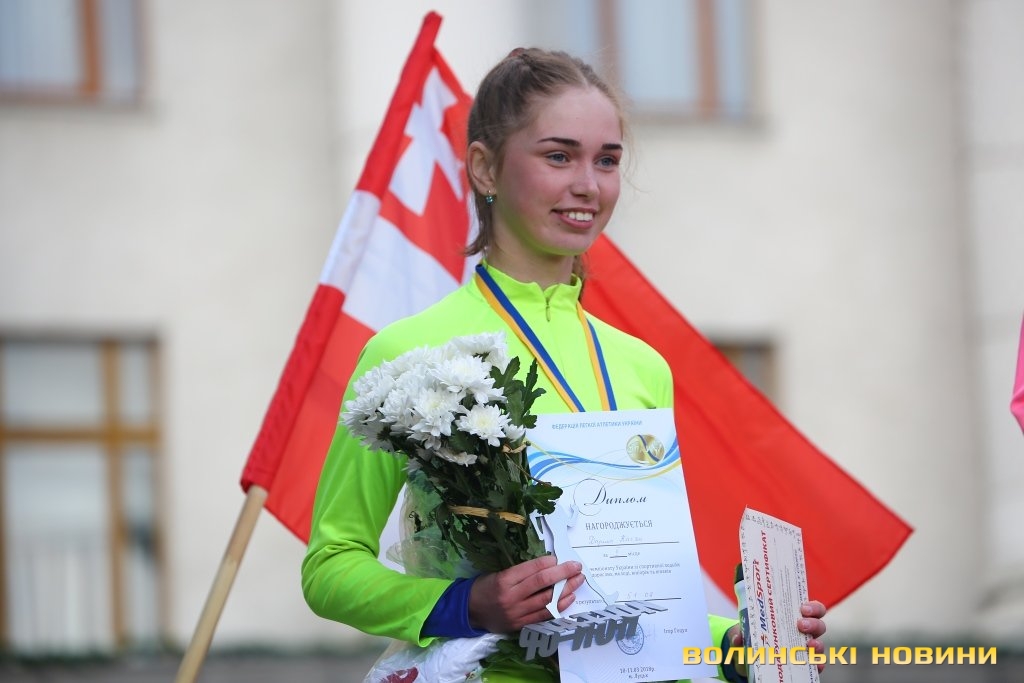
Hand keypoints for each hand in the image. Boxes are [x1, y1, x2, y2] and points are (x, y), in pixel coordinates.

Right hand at [468, 555, 584, 632]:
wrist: (469, 612)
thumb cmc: (484, 587)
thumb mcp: (497, 573)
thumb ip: (520, 572)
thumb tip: (546, 565)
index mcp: (504, 581)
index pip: (531, 570)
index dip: (548, 563)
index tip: (559, 558)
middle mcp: (511, 597)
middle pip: (542, 583)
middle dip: (563, 573)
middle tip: (576, 566)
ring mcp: (517, 613)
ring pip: (547, 600)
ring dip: (566, 590)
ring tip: (578, 581)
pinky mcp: (521, 625)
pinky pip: (544, 615)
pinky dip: (559, 606)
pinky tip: (569, 598)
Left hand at [727, 600, 827, 677]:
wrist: (747, 660)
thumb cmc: (750, 638)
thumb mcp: (743, 633)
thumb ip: (739, 634)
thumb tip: (738, 638)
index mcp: (791, 617)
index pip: (810, 608)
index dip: (812, 607)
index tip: (803, 608)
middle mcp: (802, 632)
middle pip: (818, 625)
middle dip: (813, 624)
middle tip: (801, 625)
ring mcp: (804, 649)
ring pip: (819, 645)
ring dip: (817, 645)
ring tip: (808, 646)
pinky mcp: (804, 664)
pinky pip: (815, 664)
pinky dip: (817, 664)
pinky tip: (815, 665)